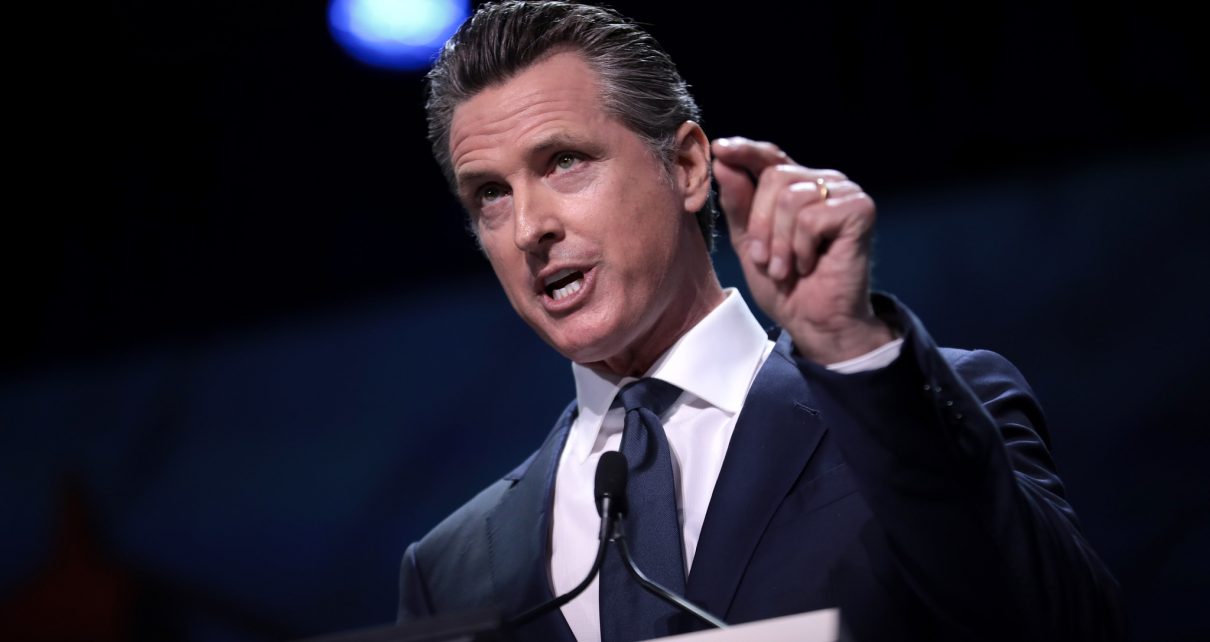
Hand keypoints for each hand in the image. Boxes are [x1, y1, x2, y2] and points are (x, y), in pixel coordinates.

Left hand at [712, 137, 893, 363]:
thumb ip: (738, 204)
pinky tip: (809, 265)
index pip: (769, 157)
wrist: (815, 321)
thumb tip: (722, 161)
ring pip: (791, 198)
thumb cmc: (785, 284)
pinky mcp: (860, 210)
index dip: (745, 151)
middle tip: (765, 260)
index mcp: (796, 186)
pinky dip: (802, 248)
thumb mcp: (748, 242)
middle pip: (774, 177)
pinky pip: (812, 217)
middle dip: (760, 224)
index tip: (720, 149)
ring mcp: (845, 193)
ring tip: (786, 269)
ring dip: (780, 242)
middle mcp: (823, 182)